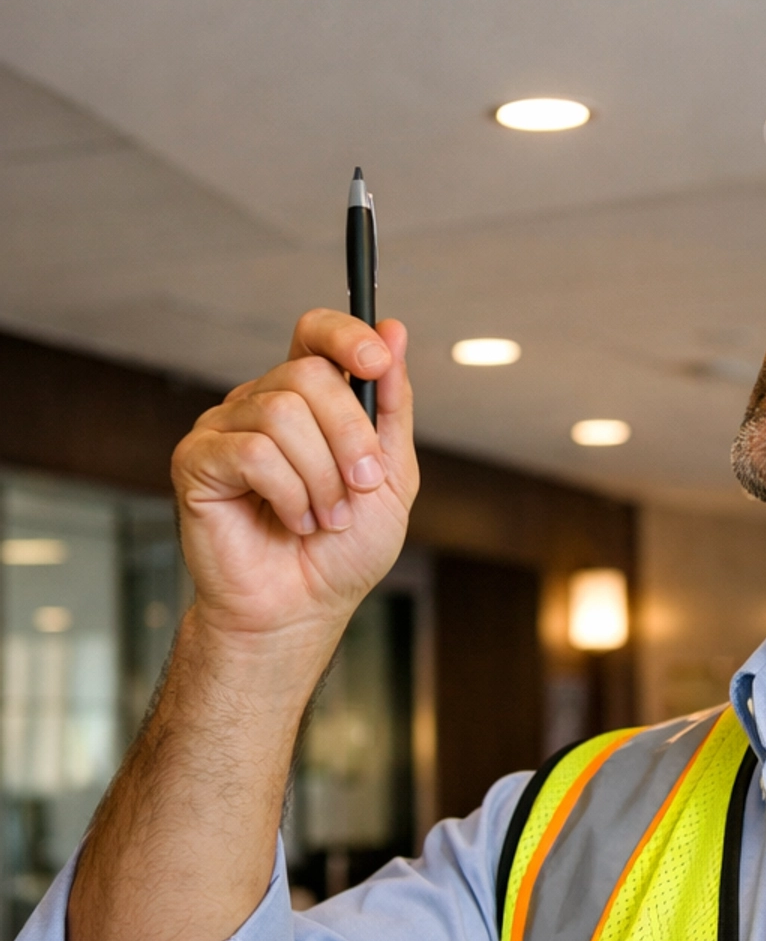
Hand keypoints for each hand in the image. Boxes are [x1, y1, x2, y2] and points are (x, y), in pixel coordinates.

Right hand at [171, 310, 416, 646]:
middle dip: (349, 437)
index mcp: (308, 400)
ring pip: (282, 415)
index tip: (376, 361)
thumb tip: (394, 330)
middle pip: (308, 376)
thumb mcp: (390, 475)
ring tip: (323, 518)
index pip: (315, 334)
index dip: (345, 335)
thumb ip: (392, 404)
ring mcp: (225, 429)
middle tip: (358, 487)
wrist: (302, 609)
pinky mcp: (196, 461)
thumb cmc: (342, 550)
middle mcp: (261, 403)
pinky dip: (287, 494)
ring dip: (321, 477)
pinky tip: (291, 520)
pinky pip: (252, 453)